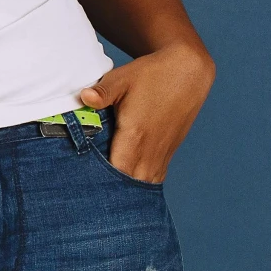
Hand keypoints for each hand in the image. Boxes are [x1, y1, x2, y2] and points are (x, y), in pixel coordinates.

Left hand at [79, 43, 214, 183]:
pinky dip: (141, 184)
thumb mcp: (121, 79)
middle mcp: (150, 149)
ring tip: (107, 197)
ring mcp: (162, 152)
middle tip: (91, 198)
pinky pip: (154, 176)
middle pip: (130, 185)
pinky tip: (127, 189)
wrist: (187, 71)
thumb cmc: (150, 74)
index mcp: (135, 135)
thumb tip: (83, 97)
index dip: (101, 183)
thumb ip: (101, 93)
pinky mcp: (169, 151)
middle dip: (111, 193)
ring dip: (128, 191)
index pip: (117, 172)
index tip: (86, 189)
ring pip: (144, 183)